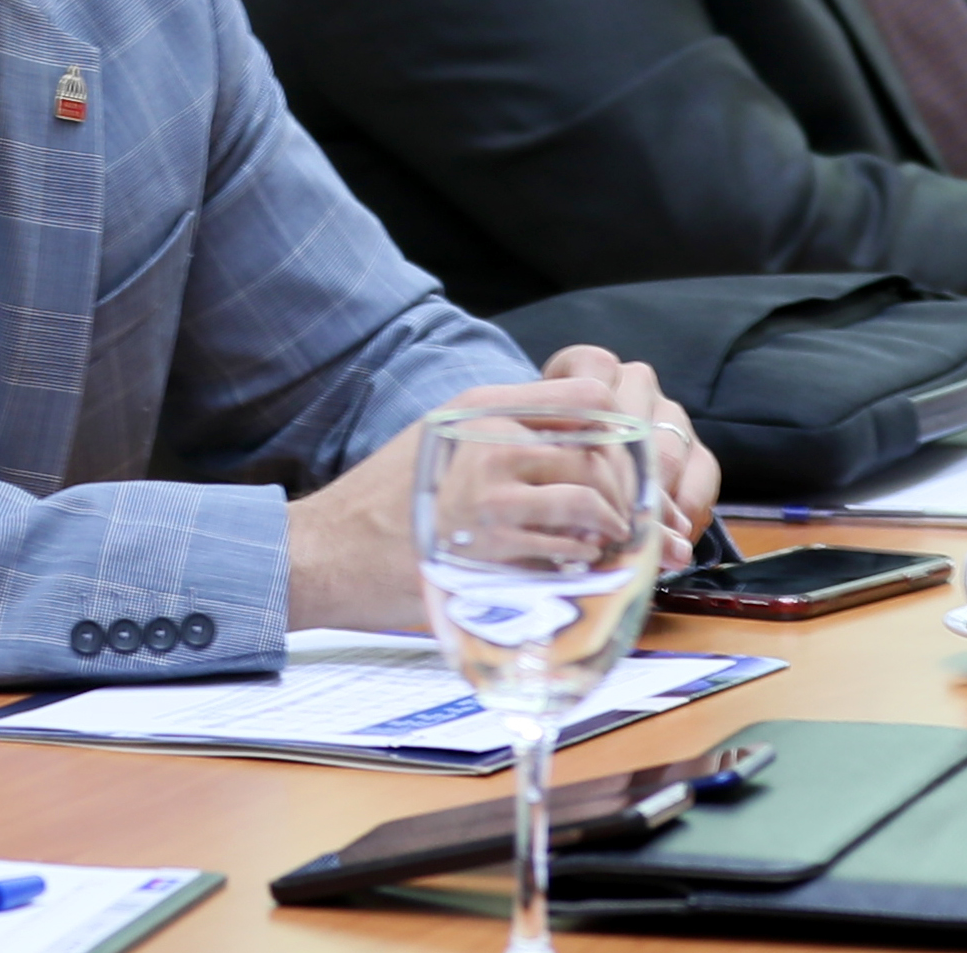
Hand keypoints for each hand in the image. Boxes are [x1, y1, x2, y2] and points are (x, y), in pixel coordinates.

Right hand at [286, 360, 720, 631]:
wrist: (330, 550)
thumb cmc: (390, 494)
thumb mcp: (445, 428)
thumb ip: (510, 416)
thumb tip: (586, 416)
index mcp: (487, 407)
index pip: (588, 397)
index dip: (620, 427)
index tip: (629, 457)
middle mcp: (494, 445)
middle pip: (599, 456)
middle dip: (625, 492)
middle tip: (636, 518)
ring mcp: (493, 501)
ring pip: (589, 506)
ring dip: (608, 531)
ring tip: (605, 544)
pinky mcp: (492, 555)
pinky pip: (562, 556)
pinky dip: (581, 564)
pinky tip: (574, 569)